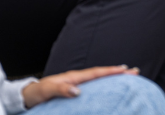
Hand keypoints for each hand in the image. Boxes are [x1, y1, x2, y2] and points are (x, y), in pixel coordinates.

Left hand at [22, 66, 137, 107]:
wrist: (29, 95)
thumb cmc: (38, 93)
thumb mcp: (47, 91)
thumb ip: (62, 90)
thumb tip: (79, 91)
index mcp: (73, 76)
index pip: (96, 73)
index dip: (111, 71)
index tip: (125, 69)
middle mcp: (77, 77)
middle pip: (101, 73)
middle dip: (118, 71)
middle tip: (135, 71)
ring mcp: (77, 82)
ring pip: (99, 77)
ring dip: (113, 76)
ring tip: (127, 75)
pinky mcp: (75, 88)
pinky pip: (94, 84)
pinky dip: (105, 82)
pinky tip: (110, 86)